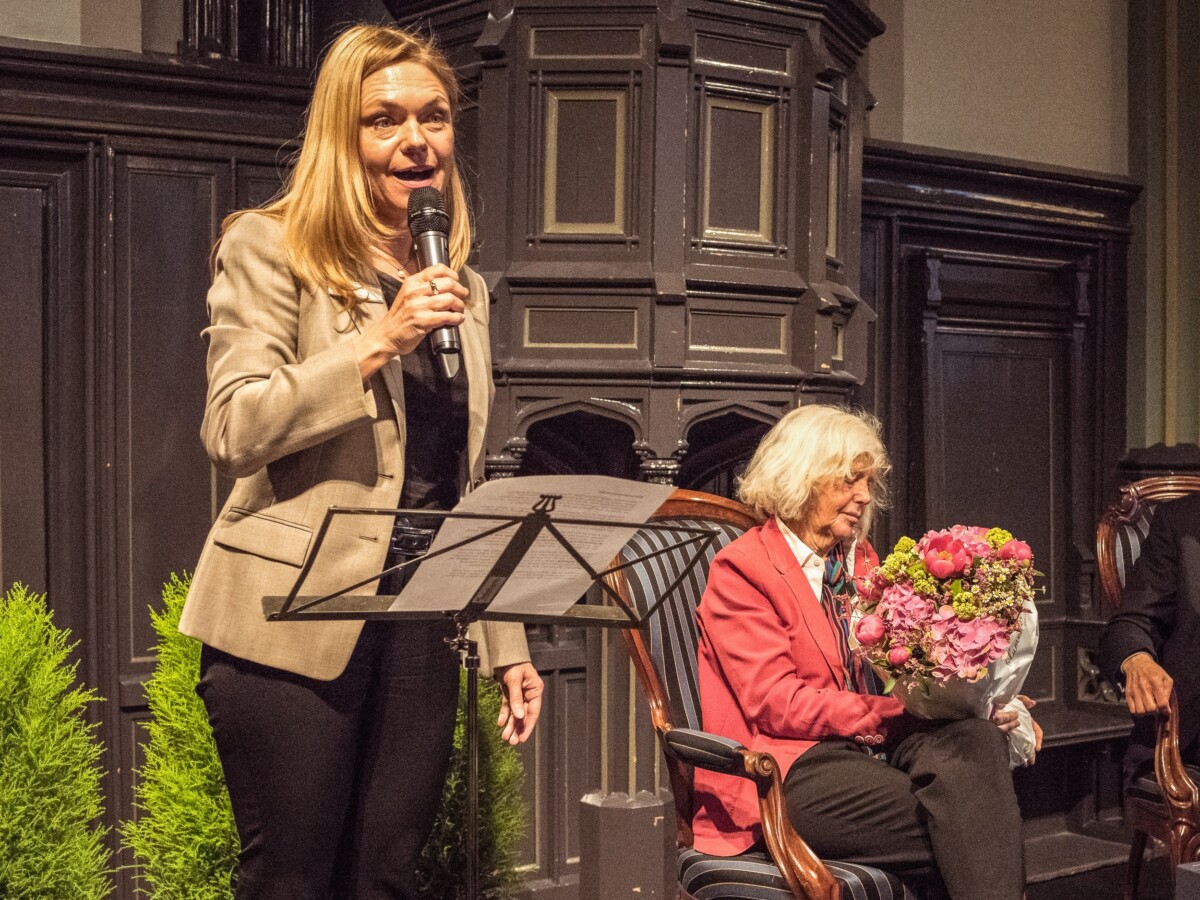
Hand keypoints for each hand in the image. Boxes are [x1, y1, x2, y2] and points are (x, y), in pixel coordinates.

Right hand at [356, 263, 466, 378]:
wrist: (386, 335)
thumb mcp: (408, 295)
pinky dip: (457, 318)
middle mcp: (415, 291)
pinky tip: (458, 320)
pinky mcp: (422, 321)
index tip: (457, 282)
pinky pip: (447, 316)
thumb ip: (424, 288)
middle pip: (448, 283)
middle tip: (463, 297)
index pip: (438, 269)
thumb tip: (448, 285)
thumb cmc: (400, 317)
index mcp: (412, 282)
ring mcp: (418, 306)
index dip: (453, 275)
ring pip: (450, 299)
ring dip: (460, 305)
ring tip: (460, 310)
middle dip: (460, 290)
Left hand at [494, 662, 543, 745]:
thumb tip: (518, 716)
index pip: (533, 711)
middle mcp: (529, 693)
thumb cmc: (514, 664)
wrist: (504, 654)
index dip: (528, 725)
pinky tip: (500, 723)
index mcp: (535, 690)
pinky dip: (504, 714)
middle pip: (524, 715)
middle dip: (517, 728)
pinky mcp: (510, 693)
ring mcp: (519, 694)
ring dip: (510, 724)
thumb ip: (516, 698)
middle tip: (512, 741)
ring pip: (515, 713)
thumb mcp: (515, 680)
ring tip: (505, 736)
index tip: (522, 738)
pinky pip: (508, 706)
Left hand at [992, 695, 1042, 764]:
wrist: (986, 707)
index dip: (1038, 739)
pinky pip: (1012, 746)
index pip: (1036, 731)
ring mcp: (1014, 733)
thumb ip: (1022, 700)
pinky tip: (1016, 761)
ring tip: (1025, 764)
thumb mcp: (1011, 699)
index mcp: (1026, 721)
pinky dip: (1015, 754)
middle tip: (1031, 761)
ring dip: (1025, 755)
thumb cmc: (1001, 702)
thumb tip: (1033, 702)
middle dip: (1032, 752)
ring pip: (1022, 745)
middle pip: (1030, 741)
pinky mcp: (1005, 737)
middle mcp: (1022, 728)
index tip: (1037, 748)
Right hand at [1122, 652, 1172, 715]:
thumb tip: (1167, 707)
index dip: (1166, 710)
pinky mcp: (1128, 693)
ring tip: (1149, 708)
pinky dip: (1138, 712)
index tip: (1167, 711)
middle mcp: (1144, 688)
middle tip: (1157, 708)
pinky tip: (1142, 707)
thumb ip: (1168, 692)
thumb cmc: (1154, 671)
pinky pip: (1132, 709)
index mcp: (1155, 683)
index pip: (1161, 703)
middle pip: (1151, 709)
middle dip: (1156, 711)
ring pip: (1141, 711)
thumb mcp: (1166, 678)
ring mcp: (1134, 691)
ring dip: (1147, 712)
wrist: (1137, 663)